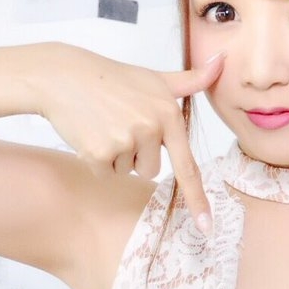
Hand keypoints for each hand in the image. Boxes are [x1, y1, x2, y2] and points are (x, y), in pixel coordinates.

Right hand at [38, 45, 225, 234]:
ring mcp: (125, 141)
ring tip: (104, 124)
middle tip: (120, 124)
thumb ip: (191, 80)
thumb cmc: (113, 79)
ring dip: (116, 155)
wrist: (65, 77)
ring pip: (128, 171)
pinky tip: (90, 133)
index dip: (197, 199)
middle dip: (136, 154)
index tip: (206, 226)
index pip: (187, 165)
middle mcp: (150, 129)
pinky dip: (96, 159)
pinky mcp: (99, 153)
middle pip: (152, 170)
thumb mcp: (155, 77)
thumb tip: (223, 62)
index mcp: (168, 114)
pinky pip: (105, 173)